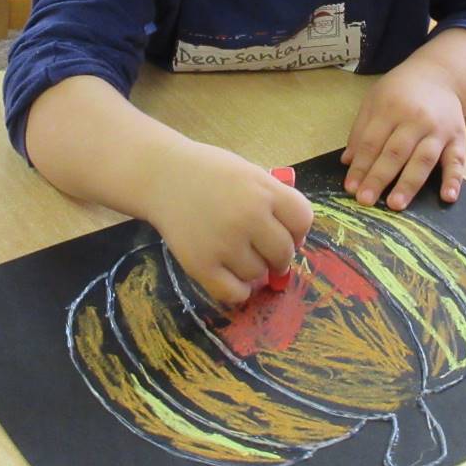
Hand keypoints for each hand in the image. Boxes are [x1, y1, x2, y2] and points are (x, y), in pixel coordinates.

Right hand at [148, 143, 313, 306]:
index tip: (286, 231)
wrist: (163, 176)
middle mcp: (249, 217)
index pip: (303, 221)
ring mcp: (225, 243)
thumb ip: (274, 199)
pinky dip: (239, 291)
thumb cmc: (210, 172)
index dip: (298, 229)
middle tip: (265, 249)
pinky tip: (232, 277)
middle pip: (284, 252)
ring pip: (259, 273)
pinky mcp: (201, 265)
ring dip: (253, 268)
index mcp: (264, 190)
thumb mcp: (249, 173)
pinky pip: (234, 293)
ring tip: (236, 251)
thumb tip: (295, 239)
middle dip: (279, 254)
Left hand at [340, 58, 465, 211]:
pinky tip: (447, 197)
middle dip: (379, 178)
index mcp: (391, 108)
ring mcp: (439, 130)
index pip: (372, 142)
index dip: (360, 166)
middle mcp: (416, 119)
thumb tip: (347, 161)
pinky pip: (457, 160)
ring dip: (409, 184)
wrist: (439, 74)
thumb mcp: (374, 100)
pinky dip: (454, 179)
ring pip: (423, 159)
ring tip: (395, 204)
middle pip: (395, 153)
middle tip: (365, 200)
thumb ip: (360, 129)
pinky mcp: (458, 137)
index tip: (350, 188)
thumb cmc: (401, 91)